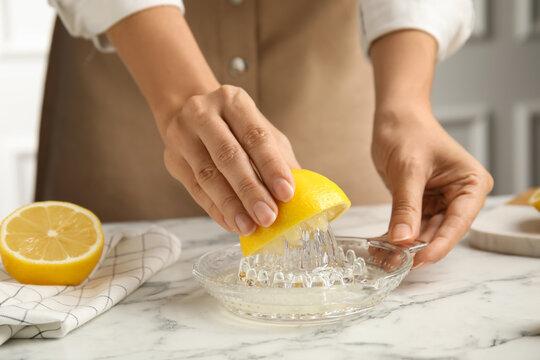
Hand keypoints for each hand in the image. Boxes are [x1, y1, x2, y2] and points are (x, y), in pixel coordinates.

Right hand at [163, 85, 299, 234]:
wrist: (186, 111)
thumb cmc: (232, 125)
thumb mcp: (259, 129)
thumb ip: (279, 156)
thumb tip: (301, 191)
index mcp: (232, 101)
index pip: (255, 135)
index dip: (271, 165)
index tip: (286, 193)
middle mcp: (203, 113)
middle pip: (228, 156)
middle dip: (250, 190)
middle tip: (268, 216)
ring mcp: (183, 136)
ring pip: (207, 176)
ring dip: (230, 205)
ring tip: (249, 226)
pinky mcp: (173, 160)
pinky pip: (195, 190)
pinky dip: (215, 209)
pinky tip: (231, 223)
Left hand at [371, 105, 493, 267]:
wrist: (395, 116)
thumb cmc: (409, 131)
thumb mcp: (408, 170)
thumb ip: (406, 206)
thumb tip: (402, 240)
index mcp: (471, 184)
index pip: (458, 223)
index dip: (439, 245)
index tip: (419, 261)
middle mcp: (460, 196)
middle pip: (440, 232)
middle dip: (416, 249)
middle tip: (393, 263)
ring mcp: (440, 201)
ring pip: (423, 232)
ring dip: (402, 246)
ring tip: (381, 258)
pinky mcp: (421, 203)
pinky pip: (409, 225)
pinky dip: (395, 235)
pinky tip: (379, 246)